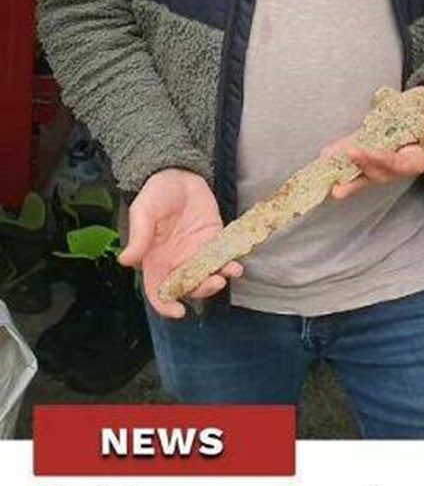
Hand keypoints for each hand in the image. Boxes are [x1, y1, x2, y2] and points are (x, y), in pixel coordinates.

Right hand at [118, 168, 242, 318]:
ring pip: (208, 275)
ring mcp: (197, 252)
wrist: (179, 174)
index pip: (158, 290)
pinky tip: (236, 263)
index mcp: (155, 260)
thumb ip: (138, 236)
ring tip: (229, 272)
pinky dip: (230, 263)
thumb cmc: (156, 193)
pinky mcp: (214, 240)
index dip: (166, 305)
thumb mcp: (143, 212)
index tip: (178, 311)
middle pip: (188, 287)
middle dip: (201, 290)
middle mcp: (177, 261)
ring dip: (219, 279)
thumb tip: (126, 261)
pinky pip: (223, 257)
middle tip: (214, 282)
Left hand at [326, 90, 423, 201]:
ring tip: (326, 179)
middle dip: (360, 171)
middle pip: (380, 171)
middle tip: (338, 175)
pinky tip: (327, 154)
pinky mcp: (382, 136)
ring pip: (366, 164)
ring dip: (347, 171)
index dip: (382, 161)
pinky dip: (344, 150)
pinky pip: (361, 145)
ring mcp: (391, 149)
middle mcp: (404, 158)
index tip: (364, 153)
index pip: (401, 164)